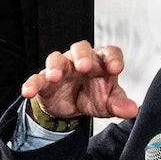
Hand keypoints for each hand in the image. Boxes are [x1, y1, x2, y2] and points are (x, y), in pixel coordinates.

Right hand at [22, 41, 140, 122]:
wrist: (71, 108)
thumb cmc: (93, 96)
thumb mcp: (108, 103)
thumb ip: (119, 104)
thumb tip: (132, 110)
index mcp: (101, 63)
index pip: (109, 52)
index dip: (112, 57)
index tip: (116, 68)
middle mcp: (80, 60)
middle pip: (80, 48)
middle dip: (81, 56)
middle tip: (83, 66)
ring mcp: (61, 69)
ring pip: (56, 59)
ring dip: (55, 66)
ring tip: (55, 76)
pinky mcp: (45, 81)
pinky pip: (36, 79)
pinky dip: (31, 84)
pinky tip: (28, 91)